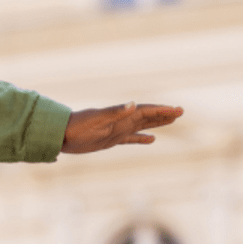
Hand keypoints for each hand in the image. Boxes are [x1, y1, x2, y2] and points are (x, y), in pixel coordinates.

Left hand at [62, 102, 182, 153]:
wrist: (61, 135)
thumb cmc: (77, 126)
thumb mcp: (97, 119)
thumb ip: (115, 112)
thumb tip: (133, 104)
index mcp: (120, 115)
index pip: (146, 111)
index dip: (162, 110)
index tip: (177, 110)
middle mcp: (121, 121)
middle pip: (147, 116)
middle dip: (164, 114)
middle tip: (181, 111)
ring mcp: (117, 130)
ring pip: (142, 126)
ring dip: (156, 123)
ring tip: (171, 120)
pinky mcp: (111, 140)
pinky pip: (131, 139)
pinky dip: (141, 139)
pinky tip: (151, 140)